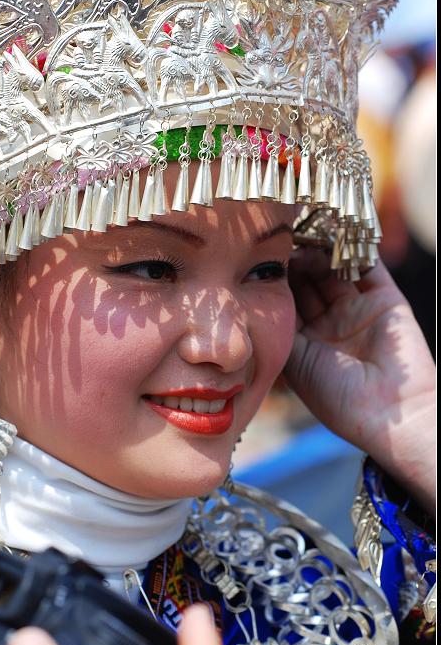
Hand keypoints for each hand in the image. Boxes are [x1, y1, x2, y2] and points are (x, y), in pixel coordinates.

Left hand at [285, 246, 434, 515]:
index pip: (287, 301)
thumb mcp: (296, 362)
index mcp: (308, 342)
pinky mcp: (385, 299)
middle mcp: (331, 323)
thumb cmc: (337, 397)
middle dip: (294, 260)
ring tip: (300, 230)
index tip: (254, 258)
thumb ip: (281, 325)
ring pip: (334, 270)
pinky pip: (368, 266)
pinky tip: (335, 230)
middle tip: (277, 235)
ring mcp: (358, 309)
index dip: (273, 281)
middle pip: (308, 281)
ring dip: (319, 250)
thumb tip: (258, 291)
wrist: (390, 414)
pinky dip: (354, 247)